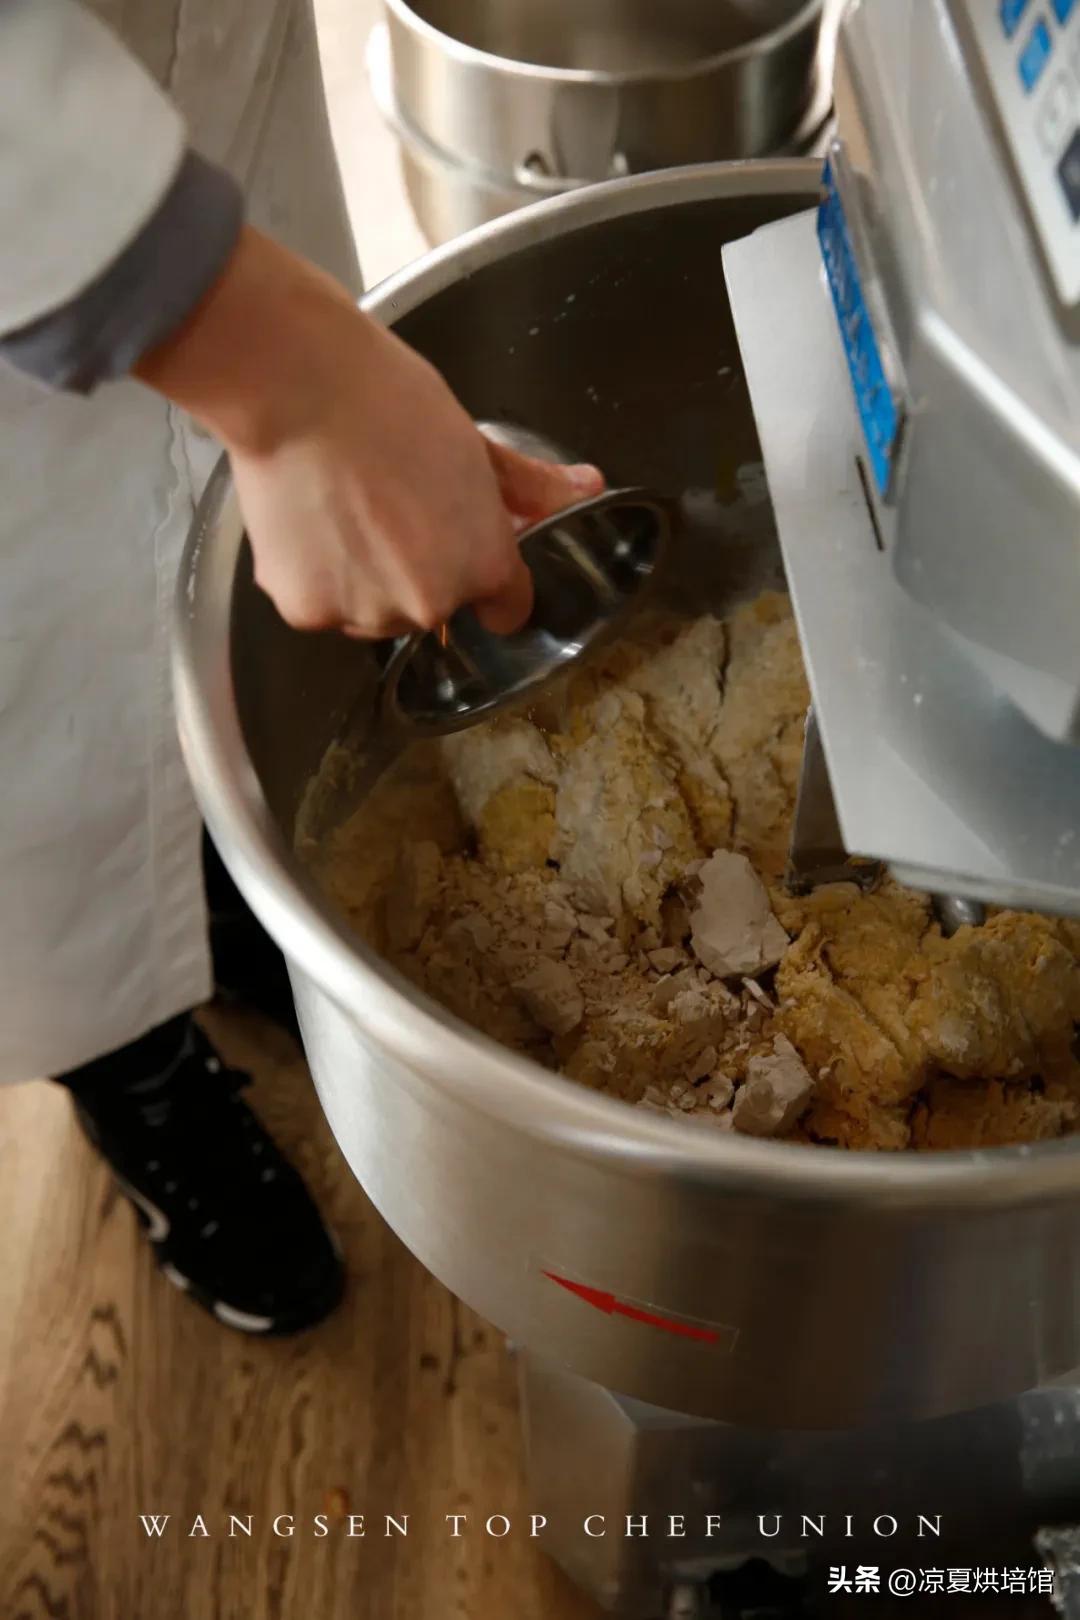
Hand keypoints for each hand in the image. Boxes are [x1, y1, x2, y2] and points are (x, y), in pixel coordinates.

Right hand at [135, 228, 602, 636]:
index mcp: (484, 563)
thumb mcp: (474, 442)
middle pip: (433, 607)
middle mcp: (432, 601)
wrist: (294, 386)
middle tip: (389, 505)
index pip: (507, 610)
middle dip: (417, 569)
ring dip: (363, 578)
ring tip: (342, 508)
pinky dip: (313, 575)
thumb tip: (587, 487)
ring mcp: (368, 613)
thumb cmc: (386, 400)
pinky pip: (321, 606)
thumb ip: (530, 485)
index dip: (488, 581)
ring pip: (374, 612)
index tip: (462, 552)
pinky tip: (308, 520)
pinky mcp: (308, 611)